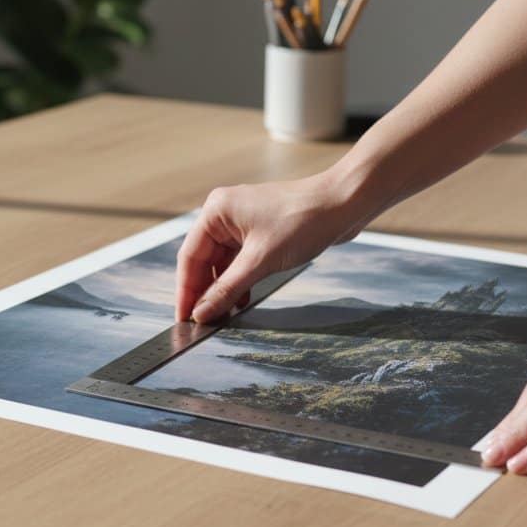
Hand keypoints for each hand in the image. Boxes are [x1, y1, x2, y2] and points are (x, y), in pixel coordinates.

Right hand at [176, 171, 373, 322]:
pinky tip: (241, 300)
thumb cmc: (303, 221)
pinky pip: (239, 260)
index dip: (186, 290)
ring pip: (222, 263)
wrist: (343, 205)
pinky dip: (238, 280)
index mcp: (216, 211)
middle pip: (203, 260)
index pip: (190, 256)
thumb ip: (227, 289)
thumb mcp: (259, 261)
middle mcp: (224, 214)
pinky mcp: (259, 232)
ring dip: (222, 288)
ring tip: (220, 316)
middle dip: (204, 291)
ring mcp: (242, 222)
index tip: (183, 317)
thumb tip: (201, 312)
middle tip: (201, 321)